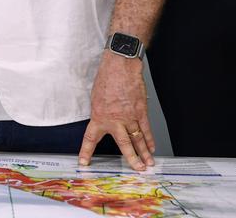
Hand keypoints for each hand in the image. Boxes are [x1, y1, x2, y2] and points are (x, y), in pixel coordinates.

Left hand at [79, 52, 153, 170]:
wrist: (120, 67)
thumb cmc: (106, 78)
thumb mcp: (95, 98)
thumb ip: (99, 113)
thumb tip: (103, 120)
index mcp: (99, 117)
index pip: (90, 139)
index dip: (86, 152)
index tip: (84, 162)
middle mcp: (115, 120)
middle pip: (124, 145)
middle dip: (131, 159)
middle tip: (137, 169)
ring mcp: (129, 117)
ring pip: (138, 139)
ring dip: (144, 153)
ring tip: (148, 164)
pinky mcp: (140, 111)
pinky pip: (146, 129)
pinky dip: (150, 139)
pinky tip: (152, 147)